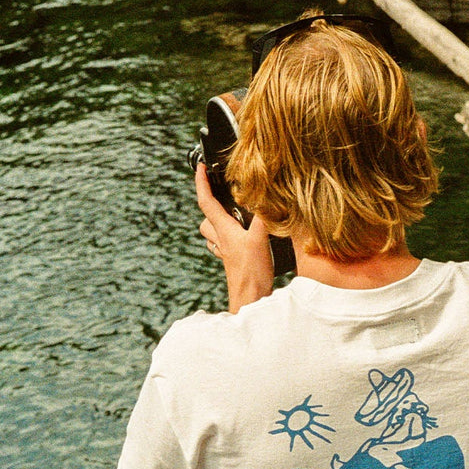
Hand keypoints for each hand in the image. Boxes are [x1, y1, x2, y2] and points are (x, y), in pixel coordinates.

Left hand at [195, 163, 274, 313]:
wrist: (250, 301)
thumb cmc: (251, 273)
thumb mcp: (260, 239)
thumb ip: (263, 216)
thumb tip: (267, 197)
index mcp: (224, 229)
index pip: (206, 200)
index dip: (201, 182)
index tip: (201, 167)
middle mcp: (222, 240)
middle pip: (206, 217)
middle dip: (210, 203)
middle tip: (222, 194)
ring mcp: (226, 253)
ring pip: (212, 232)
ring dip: (218, 222)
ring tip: (234, 216)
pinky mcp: (233, 263)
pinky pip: (224, 246)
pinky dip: (229, 239)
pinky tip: (241, 240)